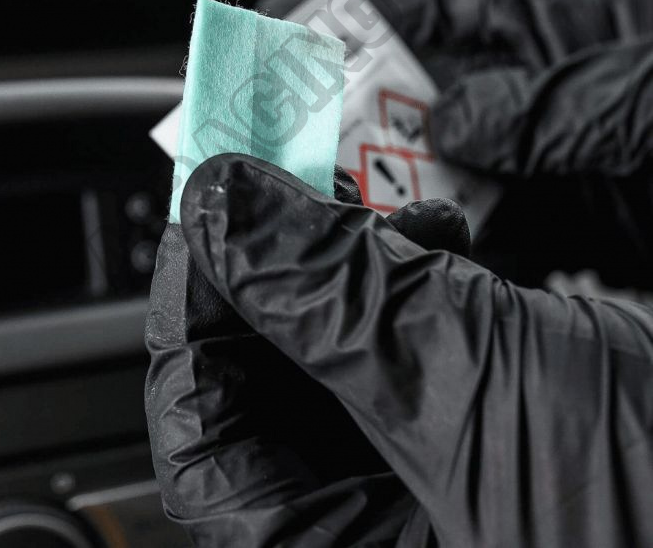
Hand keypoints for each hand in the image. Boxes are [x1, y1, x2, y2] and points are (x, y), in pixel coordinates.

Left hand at [147, 154, 652, 546]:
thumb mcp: (472, 387)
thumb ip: (327, 296)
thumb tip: (219, 207)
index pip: (201, 436)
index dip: (191, 311)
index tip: (202, 212)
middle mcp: (379, 527)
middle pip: (268, 382)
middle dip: (271, 268)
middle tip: (276, 178)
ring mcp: (439, 478)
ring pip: (340, 350)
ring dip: (343, 260)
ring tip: (373, 201)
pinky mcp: (500, 422)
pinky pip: (414, 341)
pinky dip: (411, 276)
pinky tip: (445, 236)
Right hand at [262, 0, 652, 290]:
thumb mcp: (644, 92)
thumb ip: (543, 107)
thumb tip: (450, 124)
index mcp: (550, 16)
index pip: (424, 0)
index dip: (344, 10)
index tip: (275, 28)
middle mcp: (530, 85)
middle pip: (408, 92)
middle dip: (348, 116)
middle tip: (290, 145)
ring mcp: (539, 156)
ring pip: (429, 169)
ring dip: (385, 191)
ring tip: (338, 211)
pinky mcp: (558, 221)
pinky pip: (475, 234)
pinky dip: (440, 250)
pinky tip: (410, 261)